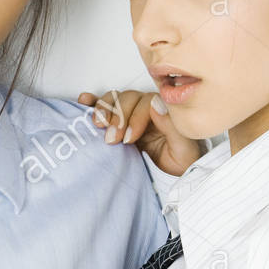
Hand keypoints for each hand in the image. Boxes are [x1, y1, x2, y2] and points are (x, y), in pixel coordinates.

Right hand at [77, 88, 203, 176]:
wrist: (176, 169)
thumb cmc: (181, 158)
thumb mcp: (183, 146)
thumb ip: (172, 126)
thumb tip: (155, 105)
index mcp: (163, 109)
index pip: (145, 104)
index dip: (134, 119)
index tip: (128, 139)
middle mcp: (145, 107)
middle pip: (127, 99)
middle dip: (117, 117)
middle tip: (112, 139)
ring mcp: (130, 112)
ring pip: (114, 99)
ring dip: (104, 109)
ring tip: (98, 125)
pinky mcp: (117, 120)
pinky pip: (104, 105)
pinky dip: (92, 102)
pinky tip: (84, 102)